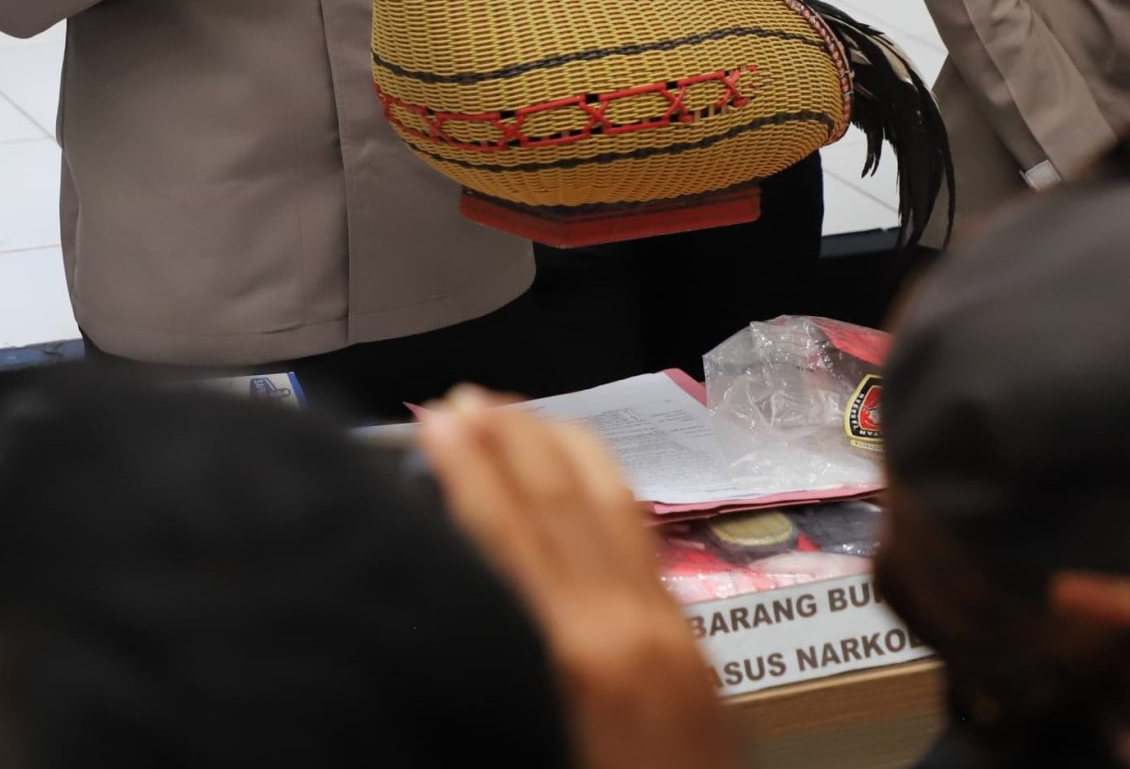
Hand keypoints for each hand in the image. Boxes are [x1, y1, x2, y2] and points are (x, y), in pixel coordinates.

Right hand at [418, 388, 730, 768]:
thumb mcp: (525, 736)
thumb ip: (490, 657)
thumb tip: (443, 590)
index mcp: (573, 654)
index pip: (508, 528)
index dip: (468, 465)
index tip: (436, 415)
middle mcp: (627, 627)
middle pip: (558, 502)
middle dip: (508, 438)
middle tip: (465, 395)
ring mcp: (669, 633)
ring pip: (611, 510)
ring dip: (559, 449)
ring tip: (518, 412)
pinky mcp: (692, 650)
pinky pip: (642, 544)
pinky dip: (605, 493)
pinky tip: (584, 480)